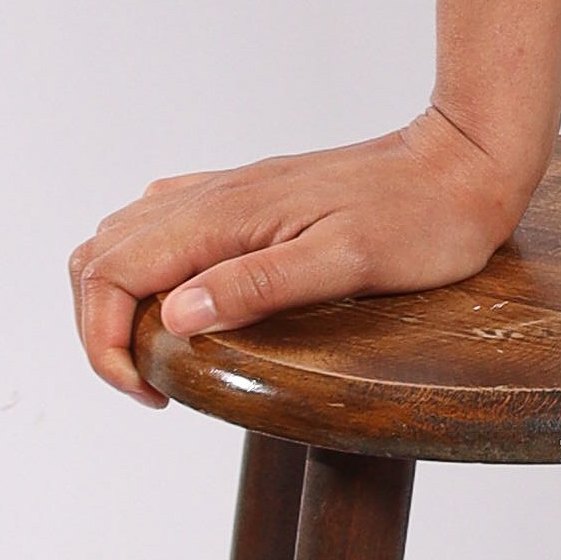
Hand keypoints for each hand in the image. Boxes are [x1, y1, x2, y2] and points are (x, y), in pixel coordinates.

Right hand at [69, 105, 534, 403]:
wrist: (461, 165)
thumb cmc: (419, 220)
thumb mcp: (347, 263)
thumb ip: (257, 285)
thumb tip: (176, 316)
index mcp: (223, 216)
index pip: (111, 275)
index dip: (105, 342)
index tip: (151, 394)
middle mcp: (211, 198)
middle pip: (99, 257)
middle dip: (100, 329)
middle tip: (150, 385)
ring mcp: (226, 193)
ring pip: (123, 237)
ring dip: (116, 300)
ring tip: (158, 354)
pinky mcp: (246, 197)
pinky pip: (161, 223)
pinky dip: (144, 268)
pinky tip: (179, 300)